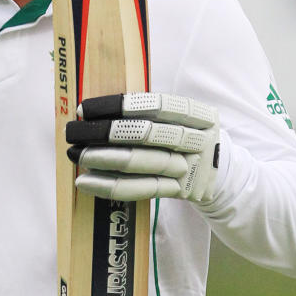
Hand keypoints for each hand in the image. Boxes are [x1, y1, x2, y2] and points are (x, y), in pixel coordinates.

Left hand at [66, 92, 220, 202]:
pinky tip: (86, 182)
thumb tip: (94, 112)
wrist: (221, 172)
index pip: (156, 105)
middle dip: (105, 132)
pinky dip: (110, 186)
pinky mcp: (179, 191)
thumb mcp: (182, 118)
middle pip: (146, 134)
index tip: (86, 108)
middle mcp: (197, 139)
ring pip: (141, 162)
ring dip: (103, 158)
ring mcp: (190, 167)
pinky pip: (140, 189)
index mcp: (198, 113)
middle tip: (74, 132)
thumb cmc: (187, 136)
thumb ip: (149, 113)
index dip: (120, 106)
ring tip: (76, 154)